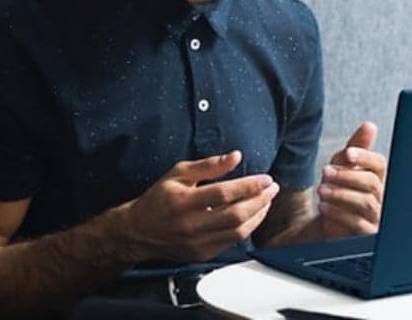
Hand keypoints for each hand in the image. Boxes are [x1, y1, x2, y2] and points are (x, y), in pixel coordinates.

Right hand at [123, 151, 278, 261]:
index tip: (266, 179)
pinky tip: (253, 216)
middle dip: (259, 201)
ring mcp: (197, 243)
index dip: (249, 185)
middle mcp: (191, 224)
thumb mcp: (178, 173)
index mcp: (184, 201)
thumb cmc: (159, 198)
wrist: (139, 231)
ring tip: (267, 201)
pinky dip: (247, 228)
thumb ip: (208, 165)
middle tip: (272, 188)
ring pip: (237, 232)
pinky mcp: (202, 254)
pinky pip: (231, 242)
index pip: (224, 193)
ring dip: (258, 215)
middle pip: (235, 215)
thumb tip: (235, 156)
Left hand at [317, 122, 386, 238]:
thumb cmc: (338, 190)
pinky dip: (339, 214)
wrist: (325, 222)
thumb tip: (370, 126)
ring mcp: (375, 217)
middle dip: (347, 176)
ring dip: (341, 194)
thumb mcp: (341, 165)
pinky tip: (324, 207)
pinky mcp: (365, 236)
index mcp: (377, 177)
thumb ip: (355, 148)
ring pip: (365, 204)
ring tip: (321, 190)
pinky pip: (357, 224)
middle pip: (372, 184)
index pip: (379, 164)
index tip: (348, 154)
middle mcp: (381, 197)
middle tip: (325, 172)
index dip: (365, 157)